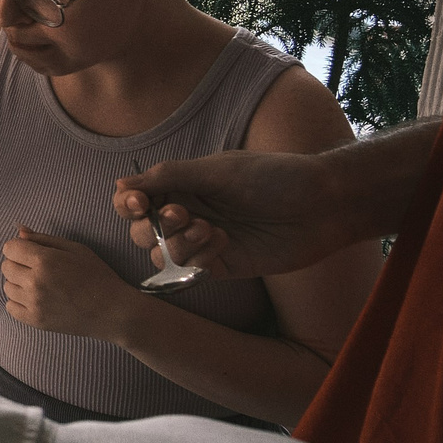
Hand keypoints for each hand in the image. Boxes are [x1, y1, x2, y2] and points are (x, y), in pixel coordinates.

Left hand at [0, 230, 139, 340]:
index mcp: (45, 261)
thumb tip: (19, 230)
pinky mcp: (35, 321)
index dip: (20, 248)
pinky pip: (10, 307)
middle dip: (18, 264)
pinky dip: (19, 302)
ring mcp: (34, 303)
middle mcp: (35, 282)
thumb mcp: (75, 249)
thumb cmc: (97, 276)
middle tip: (39, 269)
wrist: (112, 311)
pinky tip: (36, 299)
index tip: (32, 253)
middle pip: (6, 266)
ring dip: (18, 283)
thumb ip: (44, 239)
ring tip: (40, 285)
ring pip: (7, 287)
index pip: (10, 248)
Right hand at [116, 150, 359, 279]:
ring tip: (211, 230)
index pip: (136, 199)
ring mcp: (202, 242)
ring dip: (177, 243)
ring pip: (161, 254)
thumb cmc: (274, 177)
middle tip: (183, 215)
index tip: (138, 202)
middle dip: (154, 226)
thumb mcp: (217, 170)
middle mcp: (188, 214)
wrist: (323, 205)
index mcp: (183, 186)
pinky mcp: (221, 265)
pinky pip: (188, 272)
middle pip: (141, 230)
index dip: (128, 203)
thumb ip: (168, 177)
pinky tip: (224, 242)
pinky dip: (197, 259)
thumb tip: (120, 184)